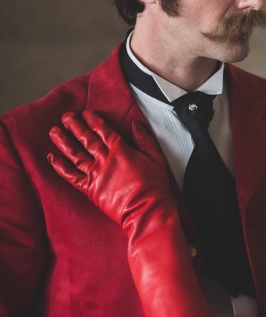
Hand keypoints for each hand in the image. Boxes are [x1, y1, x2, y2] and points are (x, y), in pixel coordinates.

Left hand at [48, 110, 212, 316]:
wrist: (147, 210)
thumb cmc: (154, 187)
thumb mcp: (156, 157)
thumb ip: (144, 140)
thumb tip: (136, 126)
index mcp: (121, 150)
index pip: (104, 130)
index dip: (93, 120)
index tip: (86, 113)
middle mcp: (105, 160)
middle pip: (86, 139)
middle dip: (75, 126)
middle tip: (66, 117)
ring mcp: (96, 174)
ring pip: (75, 154)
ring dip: (63, 142)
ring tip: (54, 132)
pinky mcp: (90, 189)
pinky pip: (71, 176)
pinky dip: (60, 167)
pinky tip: (52, 158)